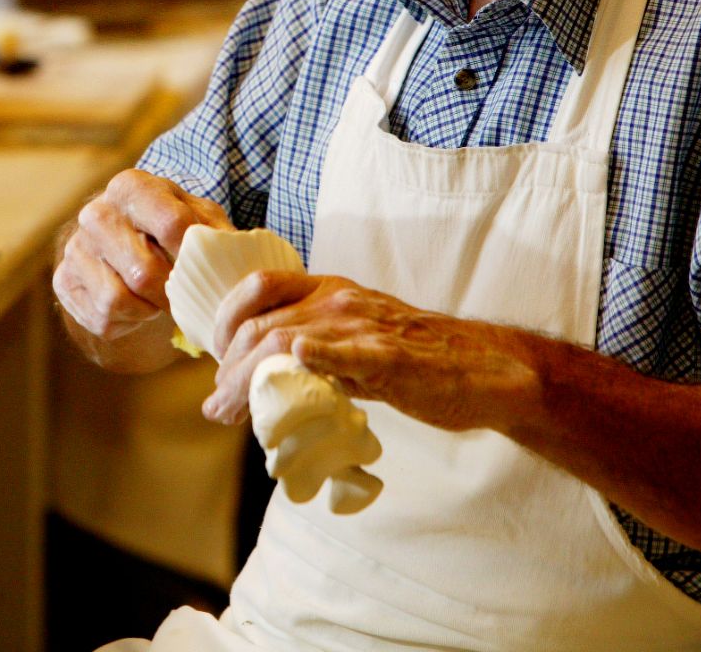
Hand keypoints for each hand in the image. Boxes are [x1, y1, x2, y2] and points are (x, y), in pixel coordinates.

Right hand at [53, 170, 233, 344]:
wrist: (124, 241)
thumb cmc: (170, 227)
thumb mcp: (198, 218)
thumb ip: (217, 232)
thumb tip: (235, 256)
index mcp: (130, 186)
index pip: (171, 225)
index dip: (196, 256)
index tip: (209, 271)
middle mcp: (95, 213)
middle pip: (143, 271)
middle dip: (171, 293)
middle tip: (186, 298)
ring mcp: (75, 248)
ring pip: (118, 299)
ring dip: (149, 309)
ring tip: (160, 301)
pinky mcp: (64, 281)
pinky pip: (102, 317)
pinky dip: (128, 322)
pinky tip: (138, 307)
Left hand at [201, 272, 539, 431]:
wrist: (483, 368)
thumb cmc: (418, 359)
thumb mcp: (357, 343)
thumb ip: (315, 353)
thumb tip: (264, 385)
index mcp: (330, 290)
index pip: (259, 288)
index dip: (226, 321)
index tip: (217, 361)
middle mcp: (339, 299)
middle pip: (262, 324)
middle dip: (228, 367)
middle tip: (217, 405)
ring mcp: (363, 325)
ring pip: (286, 341)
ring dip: (247, 381)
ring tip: (229, 413)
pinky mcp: (389, 356)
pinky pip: (347, 351)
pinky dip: (317, 354)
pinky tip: (296, 360)